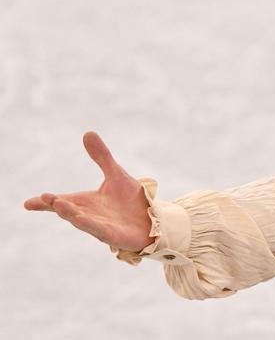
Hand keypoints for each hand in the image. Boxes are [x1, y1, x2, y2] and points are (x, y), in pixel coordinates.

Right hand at [23, 131, 154, 252]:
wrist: (153, 220)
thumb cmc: (130, 200)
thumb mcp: (116, 174)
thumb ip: (102, 157)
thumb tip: (88, 133)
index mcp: (86, 203)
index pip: (62, 201)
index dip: (45, 203)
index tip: (28, 203)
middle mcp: (89, 215)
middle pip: (69, 211)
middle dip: (57, 204)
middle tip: (45, 198)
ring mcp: (100, 227)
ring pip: (82, 221)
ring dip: (71, 214)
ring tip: (58, 204)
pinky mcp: (114, 235)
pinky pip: (101, 230)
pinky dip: (91, 225)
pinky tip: (80, 219)